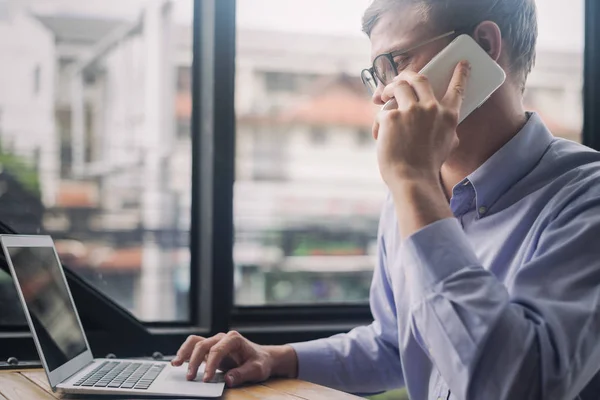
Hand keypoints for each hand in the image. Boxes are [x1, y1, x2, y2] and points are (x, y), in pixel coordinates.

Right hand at [171, 331, 296, 386]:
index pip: (218, 350)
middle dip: (194, 361)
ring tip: (176, 365)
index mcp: (234, 339)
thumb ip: (242, 374)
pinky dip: (185, 352)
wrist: (262, 358)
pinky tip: (178, 362)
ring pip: (195, 342)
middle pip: (203, 345)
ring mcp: (215, 342)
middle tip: (191, 378)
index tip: (206, 379)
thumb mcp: (256, 370)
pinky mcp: (210, 348)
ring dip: (185, 353)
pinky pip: (194, 346)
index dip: (210, 364)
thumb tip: (228, 380)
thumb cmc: (259, 362)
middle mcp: (222, 337)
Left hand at [373, 61, 469, 185]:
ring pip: (399, 85)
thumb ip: (445, 129)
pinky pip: (383, 112)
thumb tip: (440, 121)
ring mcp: (411, 111)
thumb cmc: (427, 167)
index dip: (461, 74)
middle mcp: (431, 109)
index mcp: (448, 116)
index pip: (457, 89)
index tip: (463, 63)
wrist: (412, 179)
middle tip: (402, 77)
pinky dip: (379, 124)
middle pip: (420, 78)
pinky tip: (378, 135)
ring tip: (384, 95)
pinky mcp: (392, 117)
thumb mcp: (447, 146)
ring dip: (390, 88)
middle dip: (408, 74)